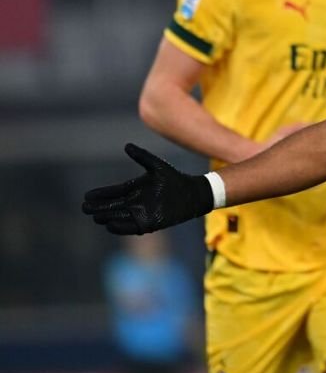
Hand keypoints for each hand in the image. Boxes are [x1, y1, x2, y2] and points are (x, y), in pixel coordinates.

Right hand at [82, 143, 213, 234]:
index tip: (87, 195)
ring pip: (118, 216)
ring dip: (107, 217)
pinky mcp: (149, 223)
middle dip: (98, 207)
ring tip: (95, 217)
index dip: (100, 194)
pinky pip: (131, 227)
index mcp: (134, 188)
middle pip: (112, 206)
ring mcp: (141, 213)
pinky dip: (120, 227)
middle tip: (85, 207)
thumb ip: (142, 156)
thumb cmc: (175, 179)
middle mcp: (135, 202)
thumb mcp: (157, 166)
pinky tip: (110, 225)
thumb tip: (126, 145)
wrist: (192, 193)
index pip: (113, 192)